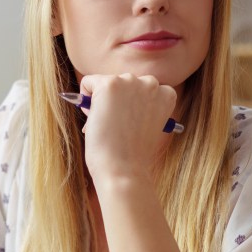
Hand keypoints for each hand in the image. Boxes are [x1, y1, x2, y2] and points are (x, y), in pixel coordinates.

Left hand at [78, 73, 177, 187]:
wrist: (123, 169)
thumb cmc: (133, 154)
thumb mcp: (148, 124)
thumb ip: (141, 106)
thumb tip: (116, 98)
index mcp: (167, 93)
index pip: (140, 89)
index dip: (131, 106)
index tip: (130, 124)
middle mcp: (151, 83)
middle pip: (123, 83)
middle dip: (116, 101)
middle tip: (116, 126)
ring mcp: (130, 82)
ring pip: (106, 82)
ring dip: (101, 100)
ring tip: (108, 124)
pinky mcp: (110, 84)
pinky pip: (88, 82)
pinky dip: (84, 97)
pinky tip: (95, 117)